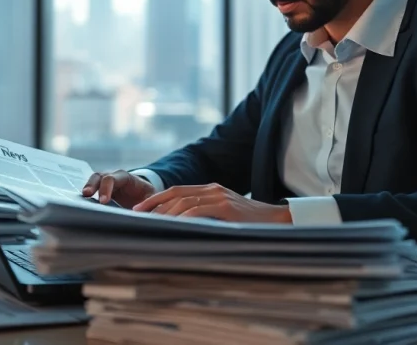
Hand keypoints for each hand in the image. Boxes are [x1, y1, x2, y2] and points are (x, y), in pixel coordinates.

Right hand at [81, 170, 154, 208]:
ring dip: (87, 188)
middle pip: (100, 176)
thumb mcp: (151, 199)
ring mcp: (105, 183)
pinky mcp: (100, 191)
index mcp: (126, 178)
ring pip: (93, 181)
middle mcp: (113, 178)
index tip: (103, 201)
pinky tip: (80, 204)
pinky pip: (91, 190)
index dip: (107, 188)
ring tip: (79, 199)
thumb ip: (149, 205)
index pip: (113, 179)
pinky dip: (86, 196)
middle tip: (86, 195)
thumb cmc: (147, 196)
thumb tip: (145, 216)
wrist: (143, 194)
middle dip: (93, 185)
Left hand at [132, 183, 291, 223]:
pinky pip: (199, 211)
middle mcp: (213, 189)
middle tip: (137, 215)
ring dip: (165, 212)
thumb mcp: (225, 215)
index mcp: (211, 189)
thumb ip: (206, 216)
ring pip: (184, 202)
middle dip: (154, 204)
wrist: (278, 220)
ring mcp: (220, 197)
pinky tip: (173, 226)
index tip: (140, 209)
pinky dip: (183, 218)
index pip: (177, 191)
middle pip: (176, 193)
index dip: (157, 199)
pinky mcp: (227, 207)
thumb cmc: (250, 223)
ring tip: (151, 223)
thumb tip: (181, 228)